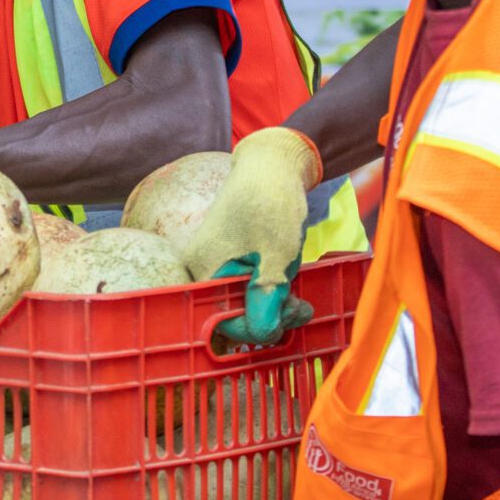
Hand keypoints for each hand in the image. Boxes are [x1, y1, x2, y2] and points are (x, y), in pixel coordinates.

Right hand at [175, 127, 319, 344]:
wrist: (273, 163)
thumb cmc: (273, 205)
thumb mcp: (276, 258)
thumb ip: (266, 300)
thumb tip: (263, 335)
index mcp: (203, 270)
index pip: (225, 321)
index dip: (260, 326)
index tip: (292, 315)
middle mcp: (198, 268)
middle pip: (230, 312)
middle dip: (268, 316)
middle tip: (301, 307)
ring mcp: (210, 260)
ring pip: (239, 300)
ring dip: (270, 304)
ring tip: (298, 297)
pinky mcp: (224, 254)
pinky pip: (241, 285)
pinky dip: (264, 288)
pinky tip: (285, 282)